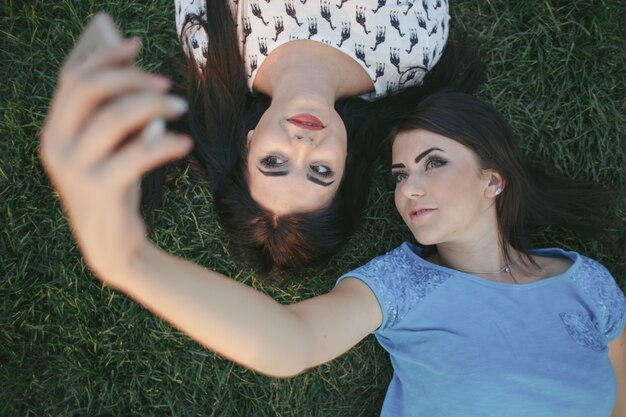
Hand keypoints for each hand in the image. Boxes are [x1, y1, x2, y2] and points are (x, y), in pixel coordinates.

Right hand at [39, 13, 192, 285]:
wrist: (113, 246)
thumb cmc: (116, 188)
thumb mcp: (110, 148)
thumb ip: (115, 114)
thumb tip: (143, 75)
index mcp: (55, 129)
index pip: (72, 78)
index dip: (104, 56)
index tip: (136, 43)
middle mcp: (56, 144)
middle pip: (88, 88)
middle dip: (130, 76)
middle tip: (167, 83)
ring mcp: (74, 169)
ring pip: (113, 117)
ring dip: (153, 105)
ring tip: (181, 107)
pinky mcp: (100, 190)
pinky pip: (136, 155)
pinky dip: (164, 143)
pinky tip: (184, 141)